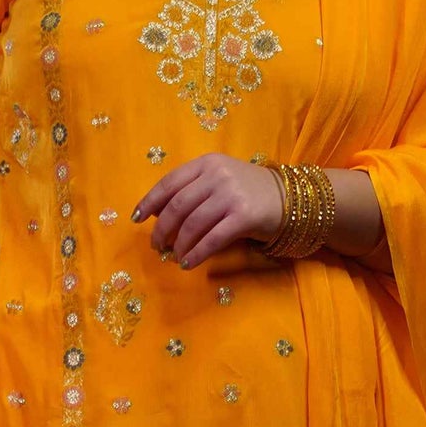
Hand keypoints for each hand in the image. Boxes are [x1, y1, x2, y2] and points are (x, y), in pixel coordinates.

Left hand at [131, 152, 283, 267]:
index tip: (137, 218)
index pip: (170, 182)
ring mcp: (231, 195)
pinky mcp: (244, 217)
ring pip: (193, 224)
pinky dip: (197, 253)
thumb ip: (192, 189)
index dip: (150, 201)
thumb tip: (156, 215)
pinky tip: (189, 263)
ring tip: (174, 257)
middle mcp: (218, 175)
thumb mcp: (219, 179)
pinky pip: (213, 239)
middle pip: (178, 206)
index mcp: (207, 163)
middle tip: (157, 246)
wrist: (288, 198)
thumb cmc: (247, 191)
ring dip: (179, 245)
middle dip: (162, 229)